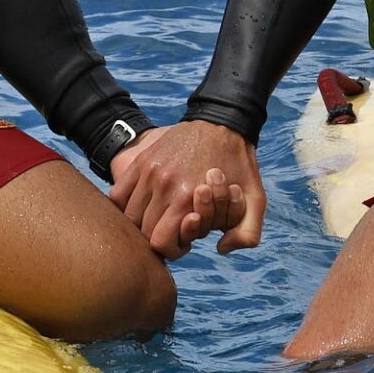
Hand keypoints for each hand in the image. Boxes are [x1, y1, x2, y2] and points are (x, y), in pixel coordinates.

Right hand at [110, 120, 264, 258]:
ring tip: (160, 218)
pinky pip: (117, 194)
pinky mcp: (141, 162)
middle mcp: (163, 186)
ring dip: (141, 224)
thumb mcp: (257, 199)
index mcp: (187, 199)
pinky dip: (123, 207)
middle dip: (158, 237)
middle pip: (143, 232)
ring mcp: (148, 172)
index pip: (160, 243)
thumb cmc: (238, 165)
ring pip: (128, 216)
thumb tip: (221, 248)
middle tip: (174, 229)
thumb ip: (248, 233)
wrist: (222, 123)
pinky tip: (141, 207)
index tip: (184, 240)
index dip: (172, 249)